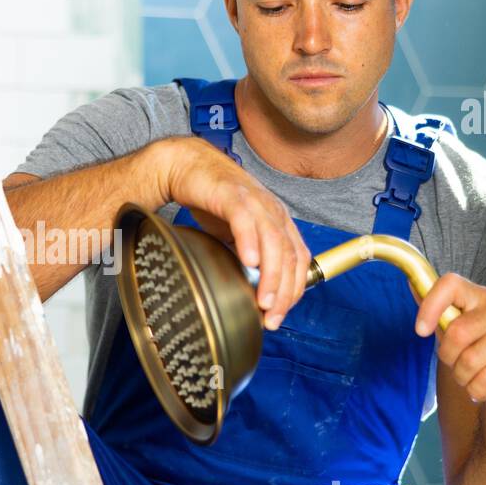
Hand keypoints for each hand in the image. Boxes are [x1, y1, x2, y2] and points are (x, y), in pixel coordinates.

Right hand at [160, 136, 310, 329]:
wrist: (187, 167)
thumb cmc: (212, 200)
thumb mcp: (237, 234)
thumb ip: (250, 256)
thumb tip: (253, 290)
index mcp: (278, 221)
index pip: (299, 260)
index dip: (293, 290)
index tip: (279, 314)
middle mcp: (272, 211)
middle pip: (290, 255)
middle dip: (284, 291)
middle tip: (272, 317)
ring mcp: (254, 201)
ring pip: (273, 241)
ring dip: (271, 275)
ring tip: (263, 300)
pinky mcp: (231, 194)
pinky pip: (244, 220)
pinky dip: (249, 242)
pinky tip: (248, 261)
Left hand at [414, 273, 485, 422]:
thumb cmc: (483, 352)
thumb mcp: (457, 331)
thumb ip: (438, 312)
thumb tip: (412, 284)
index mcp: (478, 296)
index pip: (450, 285)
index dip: (430, 306)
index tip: (420, 331)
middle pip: (457, 332)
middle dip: (449, 357)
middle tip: (458, 364)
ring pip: (470, 360)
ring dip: (464, 377)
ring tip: (473, 376)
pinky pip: (485, 379)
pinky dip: (478, 390)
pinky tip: (485, 386)